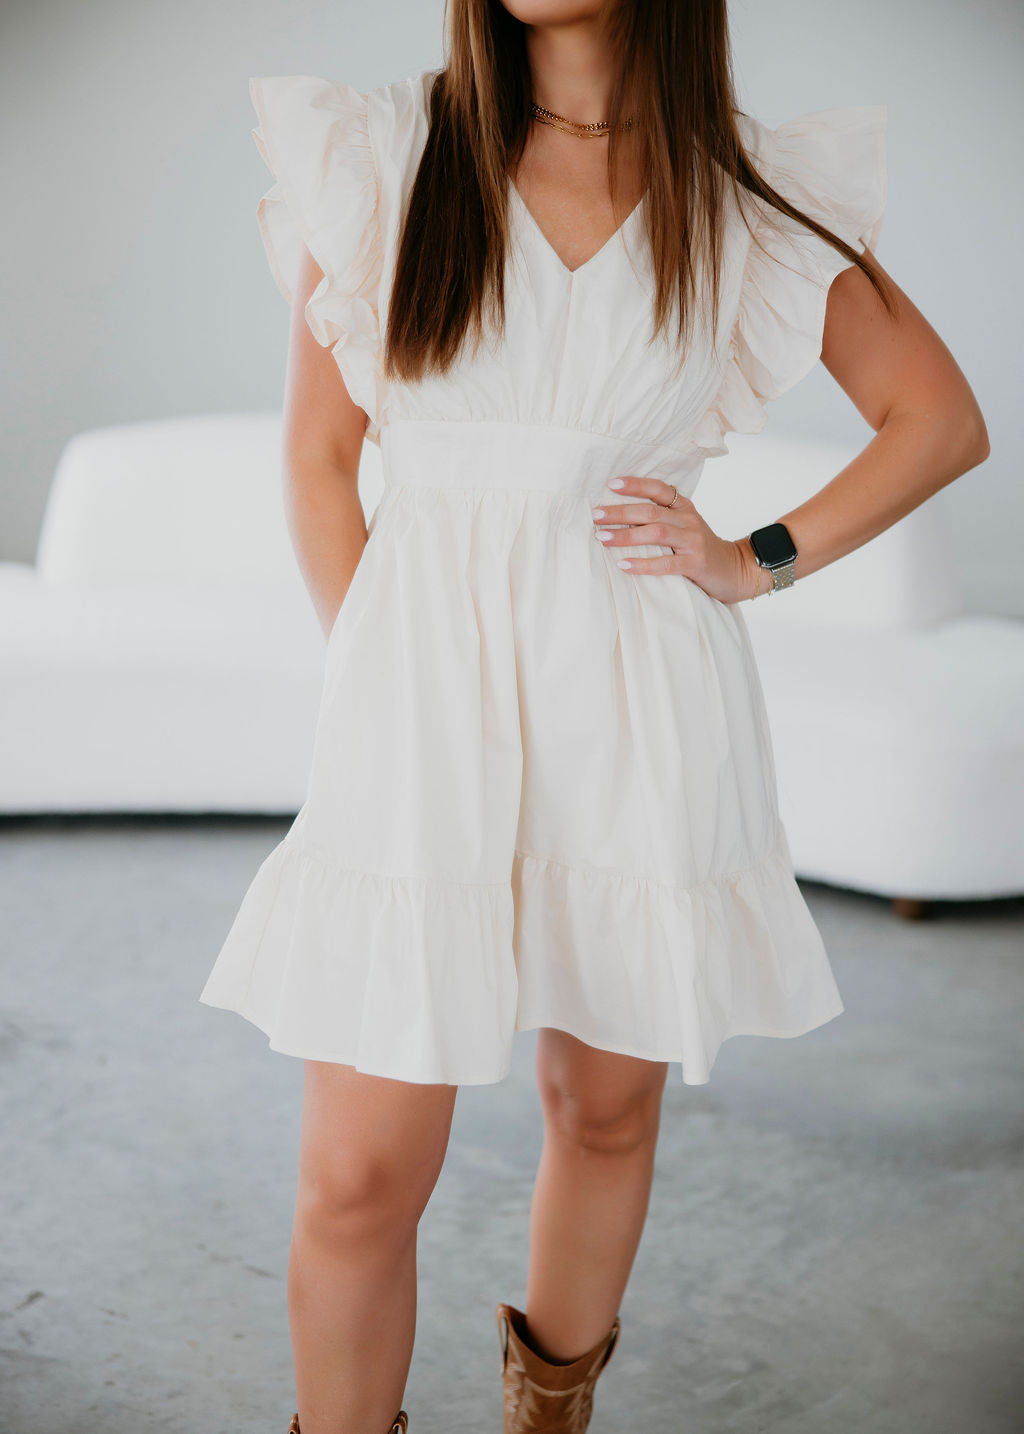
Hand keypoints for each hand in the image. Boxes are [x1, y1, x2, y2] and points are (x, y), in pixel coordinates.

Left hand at [592, 475, 766, 603]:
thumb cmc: (699, 549)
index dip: (635, 484)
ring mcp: (693, 541)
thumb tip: (618, 517)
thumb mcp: (683, 527)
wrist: (736, 570)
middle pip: (650, 510)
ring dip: (626, 535)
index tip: (610, 484)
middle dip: (620, 512)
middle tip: (596, 516)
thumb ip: (660, 519)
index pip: (658, 489)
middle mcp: (688, 519)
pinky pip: (666, 563)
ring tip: (602, 537)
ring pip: (656, 532)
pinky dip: (643, 564)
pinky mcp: (696, 564)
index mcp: (683, 507)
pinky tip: (623, 564)